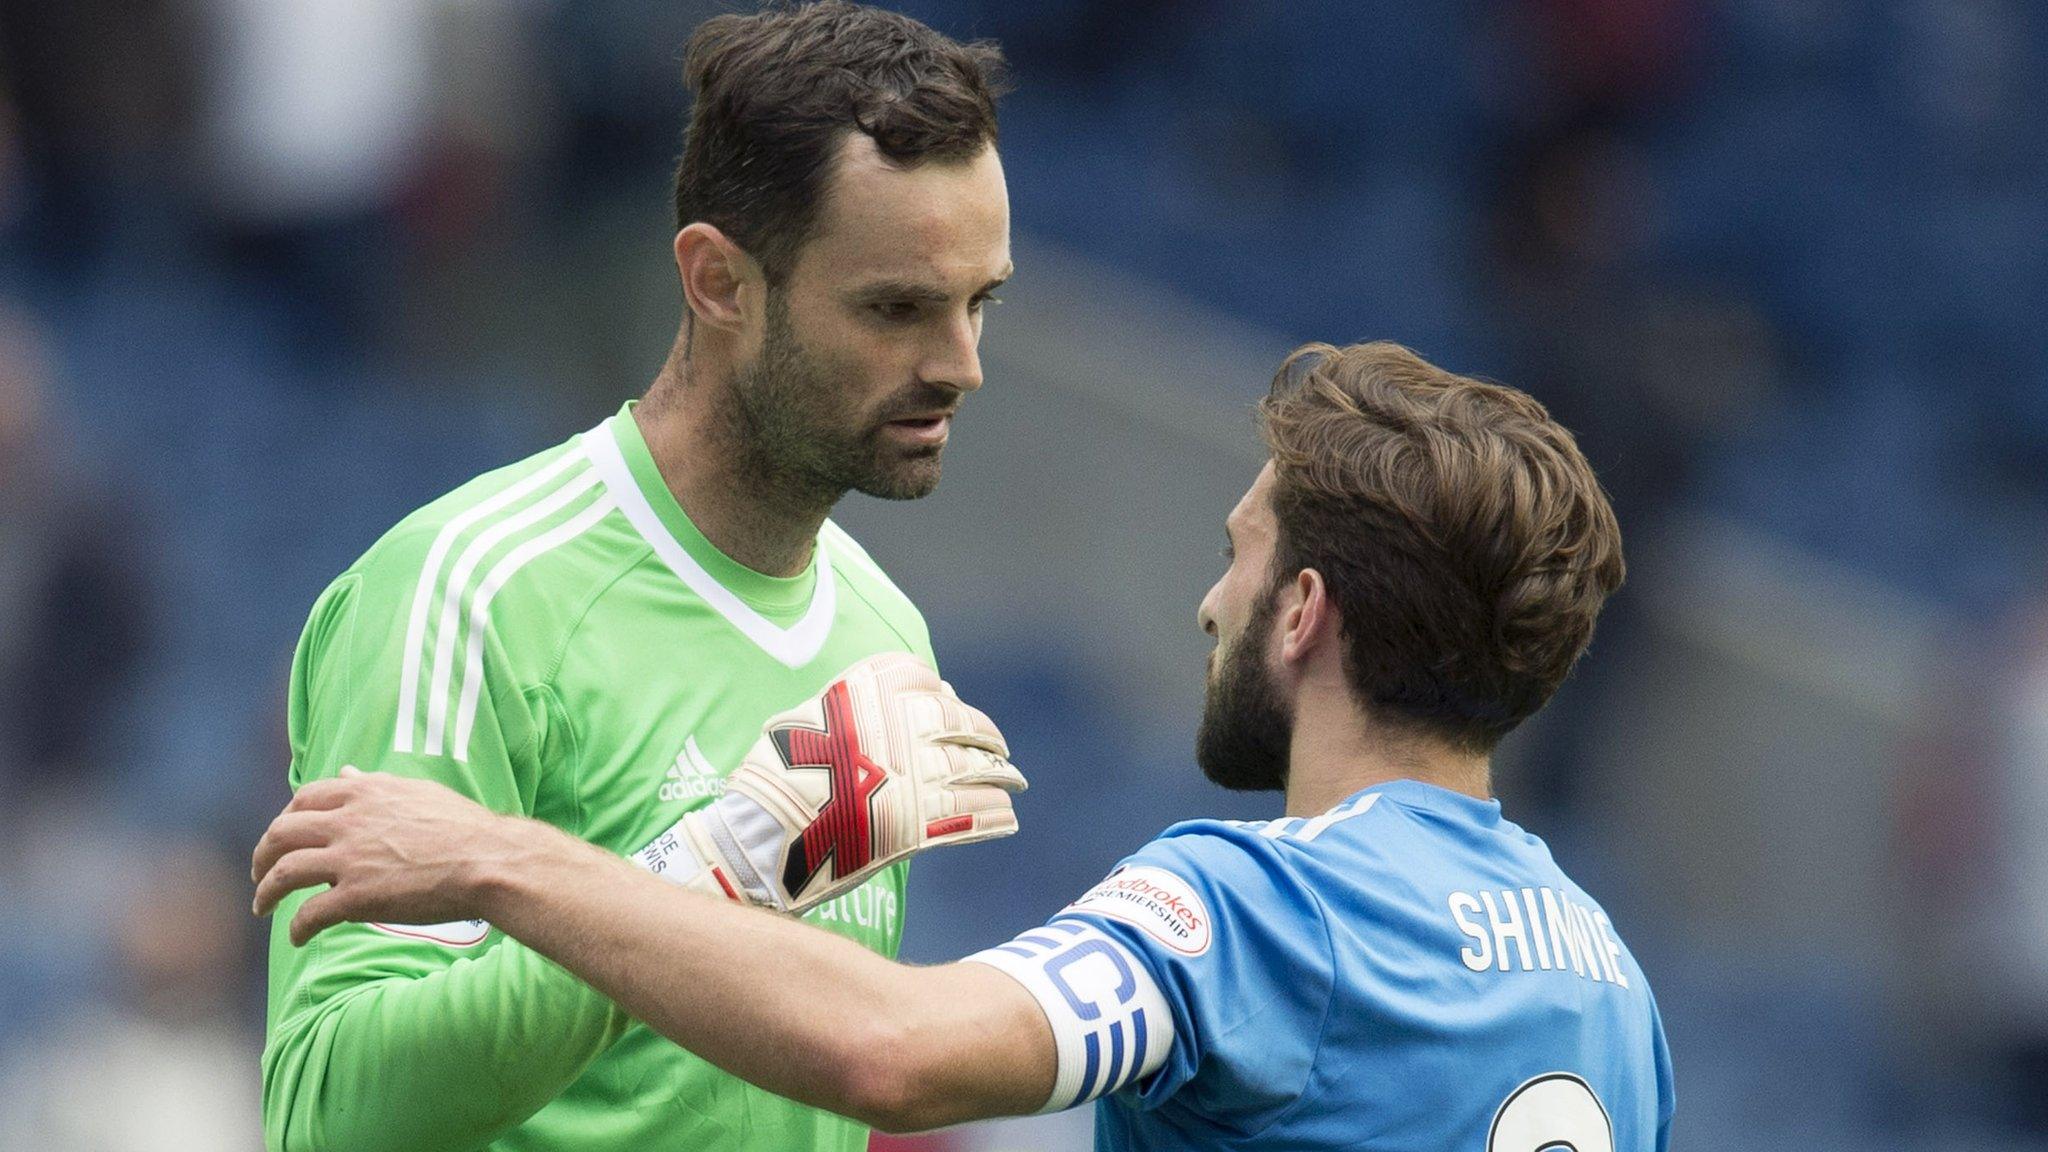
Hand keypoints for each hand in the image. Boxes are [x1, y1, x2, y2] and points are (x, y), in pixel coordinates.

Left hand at [252, 767, 540, 944]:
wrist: (489, 861)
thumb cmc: (464, 828)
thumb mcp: (417, 793)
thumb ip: (376, 785)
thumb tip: (348, 772)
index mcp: (364, 793)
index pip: (305, 798)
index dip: (287, 818)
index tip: (285, 837)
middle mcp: (348, 822)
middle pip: (281, 833)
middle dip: (262, 855)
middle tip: (260, 873)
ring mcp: (349, 860)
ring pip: (283, 873)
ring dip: (265, 892)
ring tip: (263, 907)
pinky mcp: (355, 898)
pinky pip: (309, 915)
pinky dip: (296, 928)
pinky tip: (297, 938)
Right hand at [636, 652, 1026, 912]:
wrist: (760, 835)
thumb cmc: (772, 783)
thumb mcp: (801, 723)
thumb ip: (846, 711)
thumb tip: (877, 713)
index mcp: (864, 693)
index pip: (922, 679)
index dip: (943, 695)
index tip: (954, 704)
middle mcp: (897, 724)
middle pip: (959, 722)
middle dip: (985, 736)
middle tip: (1000, 750)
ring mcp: (914, 771)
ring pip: (974, 766)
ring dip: (1000, 775)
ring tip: (1013, 782)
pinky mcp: (922, 820)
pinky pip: (973, 812)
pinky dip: (994, 815)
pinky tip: (1005, 817)